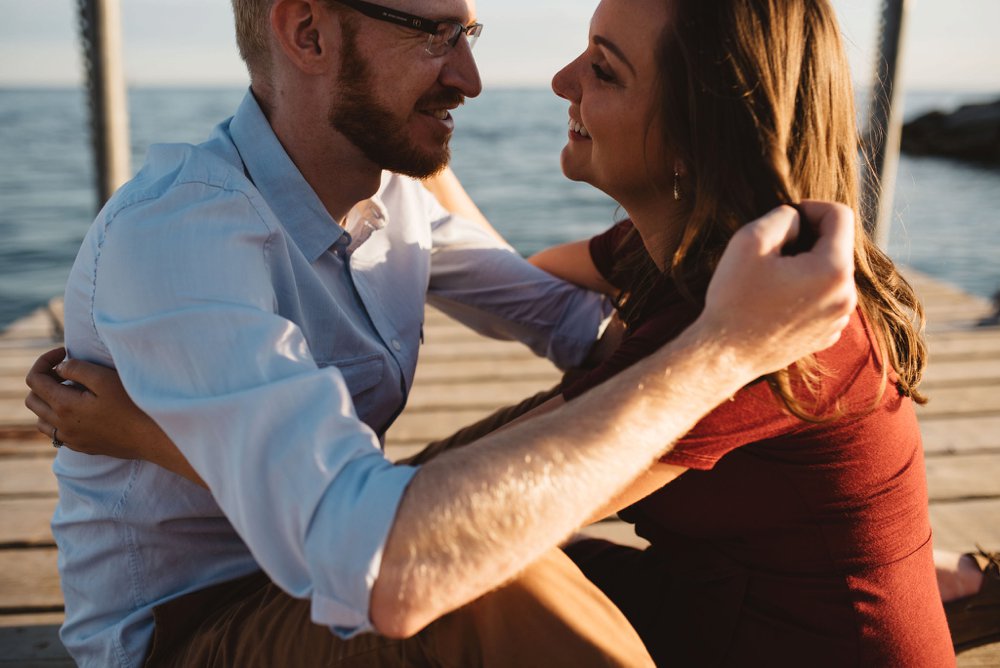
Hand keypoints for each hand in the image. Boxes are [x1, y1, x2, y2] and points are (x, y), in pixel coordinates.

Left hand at [24, 348, 175, 463]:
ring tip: (71, 390)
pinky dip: (58, 418)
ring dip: (48, 401)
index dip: (44, 361)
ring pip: (40, 418)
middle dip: (43, 380)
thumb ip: (78, 369)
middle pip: (32, 399)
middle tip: (66, 371)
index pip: (34, 379)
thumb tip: (60, 367)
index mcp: (64, 405)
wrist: (152, 438)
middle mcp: (61, 425)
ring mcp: (71, 439)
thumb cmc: (133, 405)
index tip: (63, 353)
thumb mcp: (106, 379)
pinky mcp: (81, 446)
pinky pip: (55, 432)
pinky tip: (79, 410)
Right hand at [697, 202, 856, 377]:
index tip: (787, 217)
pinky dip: (806, 290)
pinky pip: (825, 298)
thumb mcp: (749, 240)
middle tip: (772, 251)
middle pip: (837, 246)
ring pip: (831, 273)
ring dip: (807, 265)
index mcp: (833, 270)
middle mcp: (846, 296)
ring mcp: (839, 319)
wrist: (724, 355)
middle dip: (808, 239)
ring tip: (771, 278)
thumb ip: (782, 216)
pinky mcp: (827, 334)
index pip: (840, 216)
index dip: (812, 207)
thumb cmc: (734, 298)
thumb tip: (799, 220)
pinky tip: (776, 300)